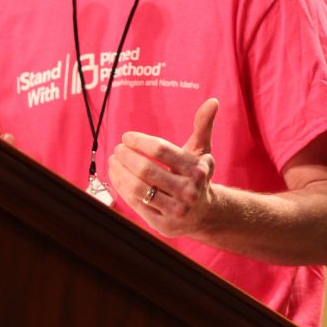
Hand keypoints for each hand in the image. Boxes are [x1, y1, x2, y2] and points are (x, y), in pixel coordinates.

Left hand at [108, 98, 217, 238]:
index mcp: (196, 170)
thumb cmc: (197, 175)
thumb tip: (212, 101)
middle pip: (147, 170)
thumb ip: (203, 125)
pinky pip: (135, 203)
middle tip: (117, 148)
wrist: (205, 213)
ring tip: (113, 160)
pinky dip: (121, 187)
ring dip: (120, 172)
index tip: (126, 136)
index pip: (161, 150)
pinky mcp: (162, 224)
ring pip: (138, 188)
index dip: (139, 141)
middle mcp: (188, 192)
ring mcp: (176, 210)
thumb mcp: (202, 150)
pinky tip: (115, 175)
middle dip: (127, 156)